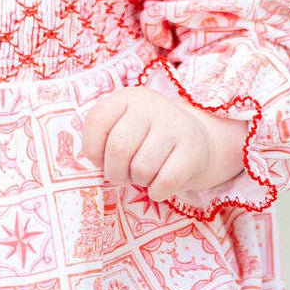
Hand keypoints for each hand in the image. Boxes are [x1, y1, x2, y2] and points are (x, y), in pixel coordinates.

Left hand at [80, 86, 247, 202]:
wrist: (198, 143)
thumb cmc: (148, 140)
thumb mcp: (123, 128)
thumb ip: (102, 139)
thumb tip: (92, 163)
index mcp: (128, 98)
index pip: (96, 123)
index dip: (93, 150)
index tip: (102, 159)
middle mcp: (152, 106)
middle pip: (118, 148)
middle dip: (115, 172)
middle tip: (123, 175)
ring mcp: (176, 125)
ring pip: (142, 168)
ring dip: (140, 181)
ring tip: (146, 174)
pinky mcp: (194, 150)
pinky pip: (165, 181)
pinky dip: (157, 192)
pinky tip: (160, 186)